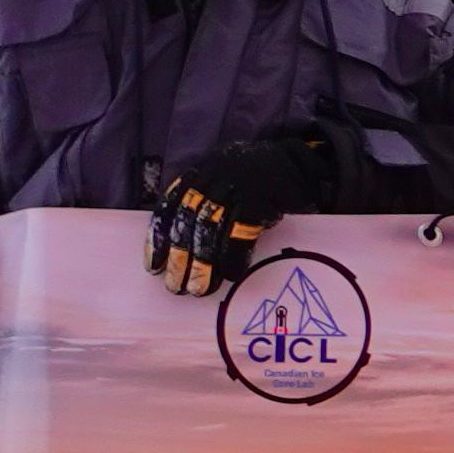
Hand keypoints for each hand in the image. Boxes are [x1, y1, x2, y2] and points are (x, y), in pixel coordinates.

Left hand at [145, 124, 345, 294]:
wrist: (300, 163)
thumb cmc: (262, 183)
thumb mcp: (228, 186)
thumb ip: (208, 207)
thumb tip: (186, 251)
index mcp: (202, 173)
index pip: (171, 206)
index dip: (159, 238)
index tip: (153, 266)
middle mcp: (214, 175)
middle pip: (188, 220)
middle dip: (179, 257)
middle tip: (175, 286)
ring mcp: (237, 184)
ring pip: (210, 227)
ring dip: (203, 262)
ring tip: (199, 289)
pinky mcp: (260, 195)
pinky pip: (240, 230)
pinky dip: (234, 255)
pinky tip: (232, 275)